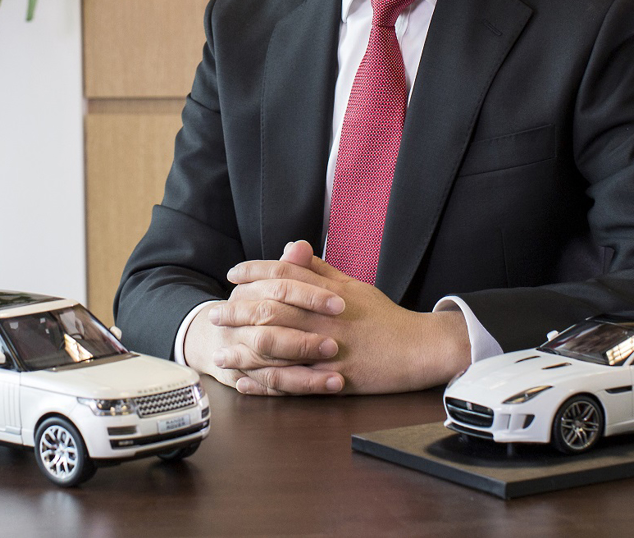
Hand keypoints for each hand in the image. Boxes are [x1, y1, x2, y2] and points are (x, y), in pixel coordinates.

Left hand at [193, 241, 471, 395]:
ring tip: (221, 355)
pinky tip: (247, 384)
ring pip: (278, 348)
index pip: (285, 274)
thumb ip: (321, 270)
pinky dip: (266, 384)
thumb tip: (297, 248)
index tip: (233, 274)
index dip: (255, 270)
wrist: (419, 348)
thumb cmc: (385, 317)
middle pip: (273, 308)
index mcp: (328, 293)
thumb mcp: (354, 286)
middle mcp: (324, 318)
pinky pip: (293, 383)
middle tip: (214, 315)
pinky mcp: (333, 378)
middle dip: (239, 312)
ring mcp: (329, 349)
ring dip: (245, 352)